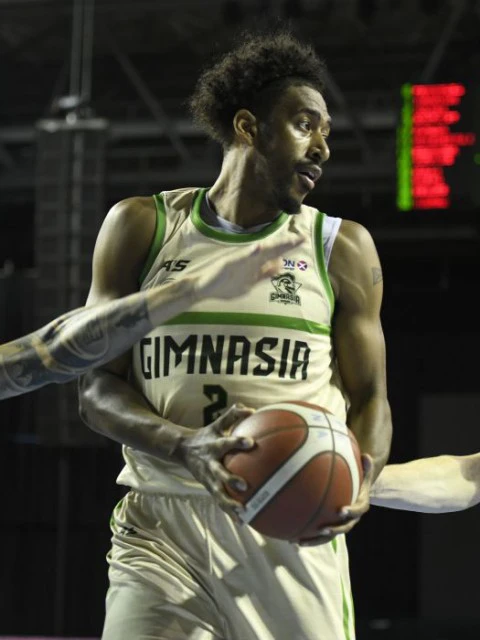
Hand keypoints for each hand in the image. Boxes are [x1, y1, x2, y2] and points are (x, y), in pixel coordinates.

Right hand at [176, 403, 254, 522]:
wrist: (182, 450)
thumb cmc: (207, 435)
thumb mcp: (217, 423)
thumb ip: (233, 415)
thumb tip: (252, 409)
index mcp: (214, 446)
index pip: (227, 442)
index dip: (238, 442)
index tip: (251, 442)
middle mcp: (211, 463)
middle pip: (220, 473)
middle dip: (231, 479)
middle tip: (245, 485)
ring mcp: (208, 478)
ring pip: (218, 492)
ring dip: (230, 503)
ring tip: (243, 511)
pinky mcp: (208, 487)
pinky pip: (220, 501)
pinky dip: (230, 511)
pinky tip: (243, 521)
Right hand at [195, 234, 304, 300]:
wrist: (203, 286)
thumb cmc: (224, 283)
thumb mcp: (249, 281)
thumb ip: (264, 273)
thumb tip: (279, 265)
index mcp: (255, 264)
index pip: (275, 253)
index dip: (288, 247)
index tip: (303, 240)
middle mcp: (249, 260)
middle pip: (271, 250)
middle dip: (286, 244)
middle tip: (302, 238)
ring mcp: (239, 260)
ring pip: (260, 252)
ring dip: (273, 245)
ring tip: (287, 240)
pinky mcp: (229, 263)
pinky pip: (241, 258)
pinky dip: (250, 253)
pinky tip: (258, 248)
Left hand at [296, 454, 373, 546]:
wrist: (358, 493)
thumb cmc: (359, 480)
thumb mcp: (365, 472)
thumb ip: (366, 466)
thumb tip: (367, 455)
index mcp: (360, 505)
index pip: (358, 510)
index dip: (351, 512)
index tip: (341, 510)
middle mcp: (351, 518)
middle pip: (343, 528)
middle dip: (333, 530)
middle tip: (323, 529)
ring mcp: (339, 524)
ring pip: (328, 536)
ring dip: (315, 540)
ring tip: (300, 541)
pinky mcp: (329, 526)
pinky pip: (318, 534)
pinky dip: (306, 537)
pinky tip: (290, 539)